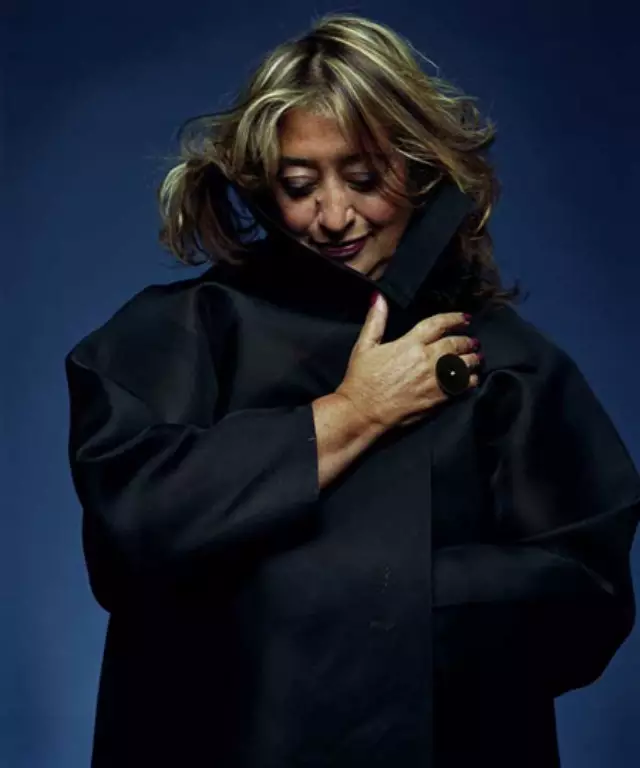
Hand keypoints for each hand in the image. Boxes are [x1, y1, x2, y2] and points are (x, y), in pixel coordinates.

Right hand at [335, 292, 480, 429]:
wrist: (364, 414)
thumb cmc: (361, 381)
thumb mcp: (364, 347)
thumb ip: (375, 321)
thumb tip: (379, 298)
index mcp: (410, 344)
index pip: (439, 324)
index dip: (455, 319)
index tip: (465, 318)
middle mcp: (427, 359)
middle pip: (456, 344)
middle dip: (467, 341)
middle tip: (472, 341)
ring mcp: (435, 380)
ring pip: (464, 365)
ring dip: (472, 359)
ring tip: (476, 358)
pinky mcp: (439, 398)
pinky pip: (463, 386)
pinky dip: (471, 380)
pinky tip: (472, 379)